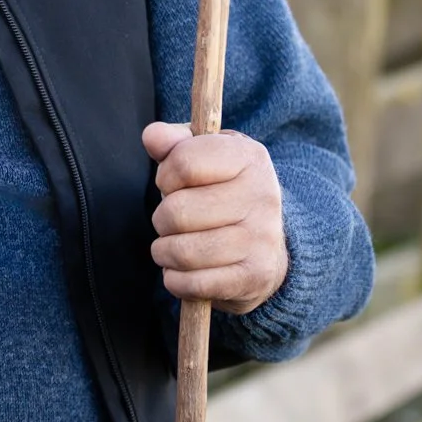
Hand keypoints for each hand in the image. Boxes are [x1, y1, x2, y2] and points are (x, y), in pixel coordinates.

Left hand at [141, 123, 287, 314]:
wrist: (268, 244)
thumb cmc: (225, 192)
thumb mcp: (207, 156)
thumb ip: (175, 143)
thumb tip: (152, 136)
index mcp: (250, 158)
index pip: (184, 163)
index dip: (166, 176)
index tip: (172, 184)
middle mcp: (262, 196)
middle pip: (177, 211)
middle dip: (162, 219)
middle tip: (172, 221)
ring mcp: (262, 239)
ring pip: (183, 251)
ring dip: (165, 252)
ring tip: (172, 246)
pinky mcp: (255, 277)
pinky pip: (194, 285)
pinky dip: (176, 281)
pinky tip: (181, 271)